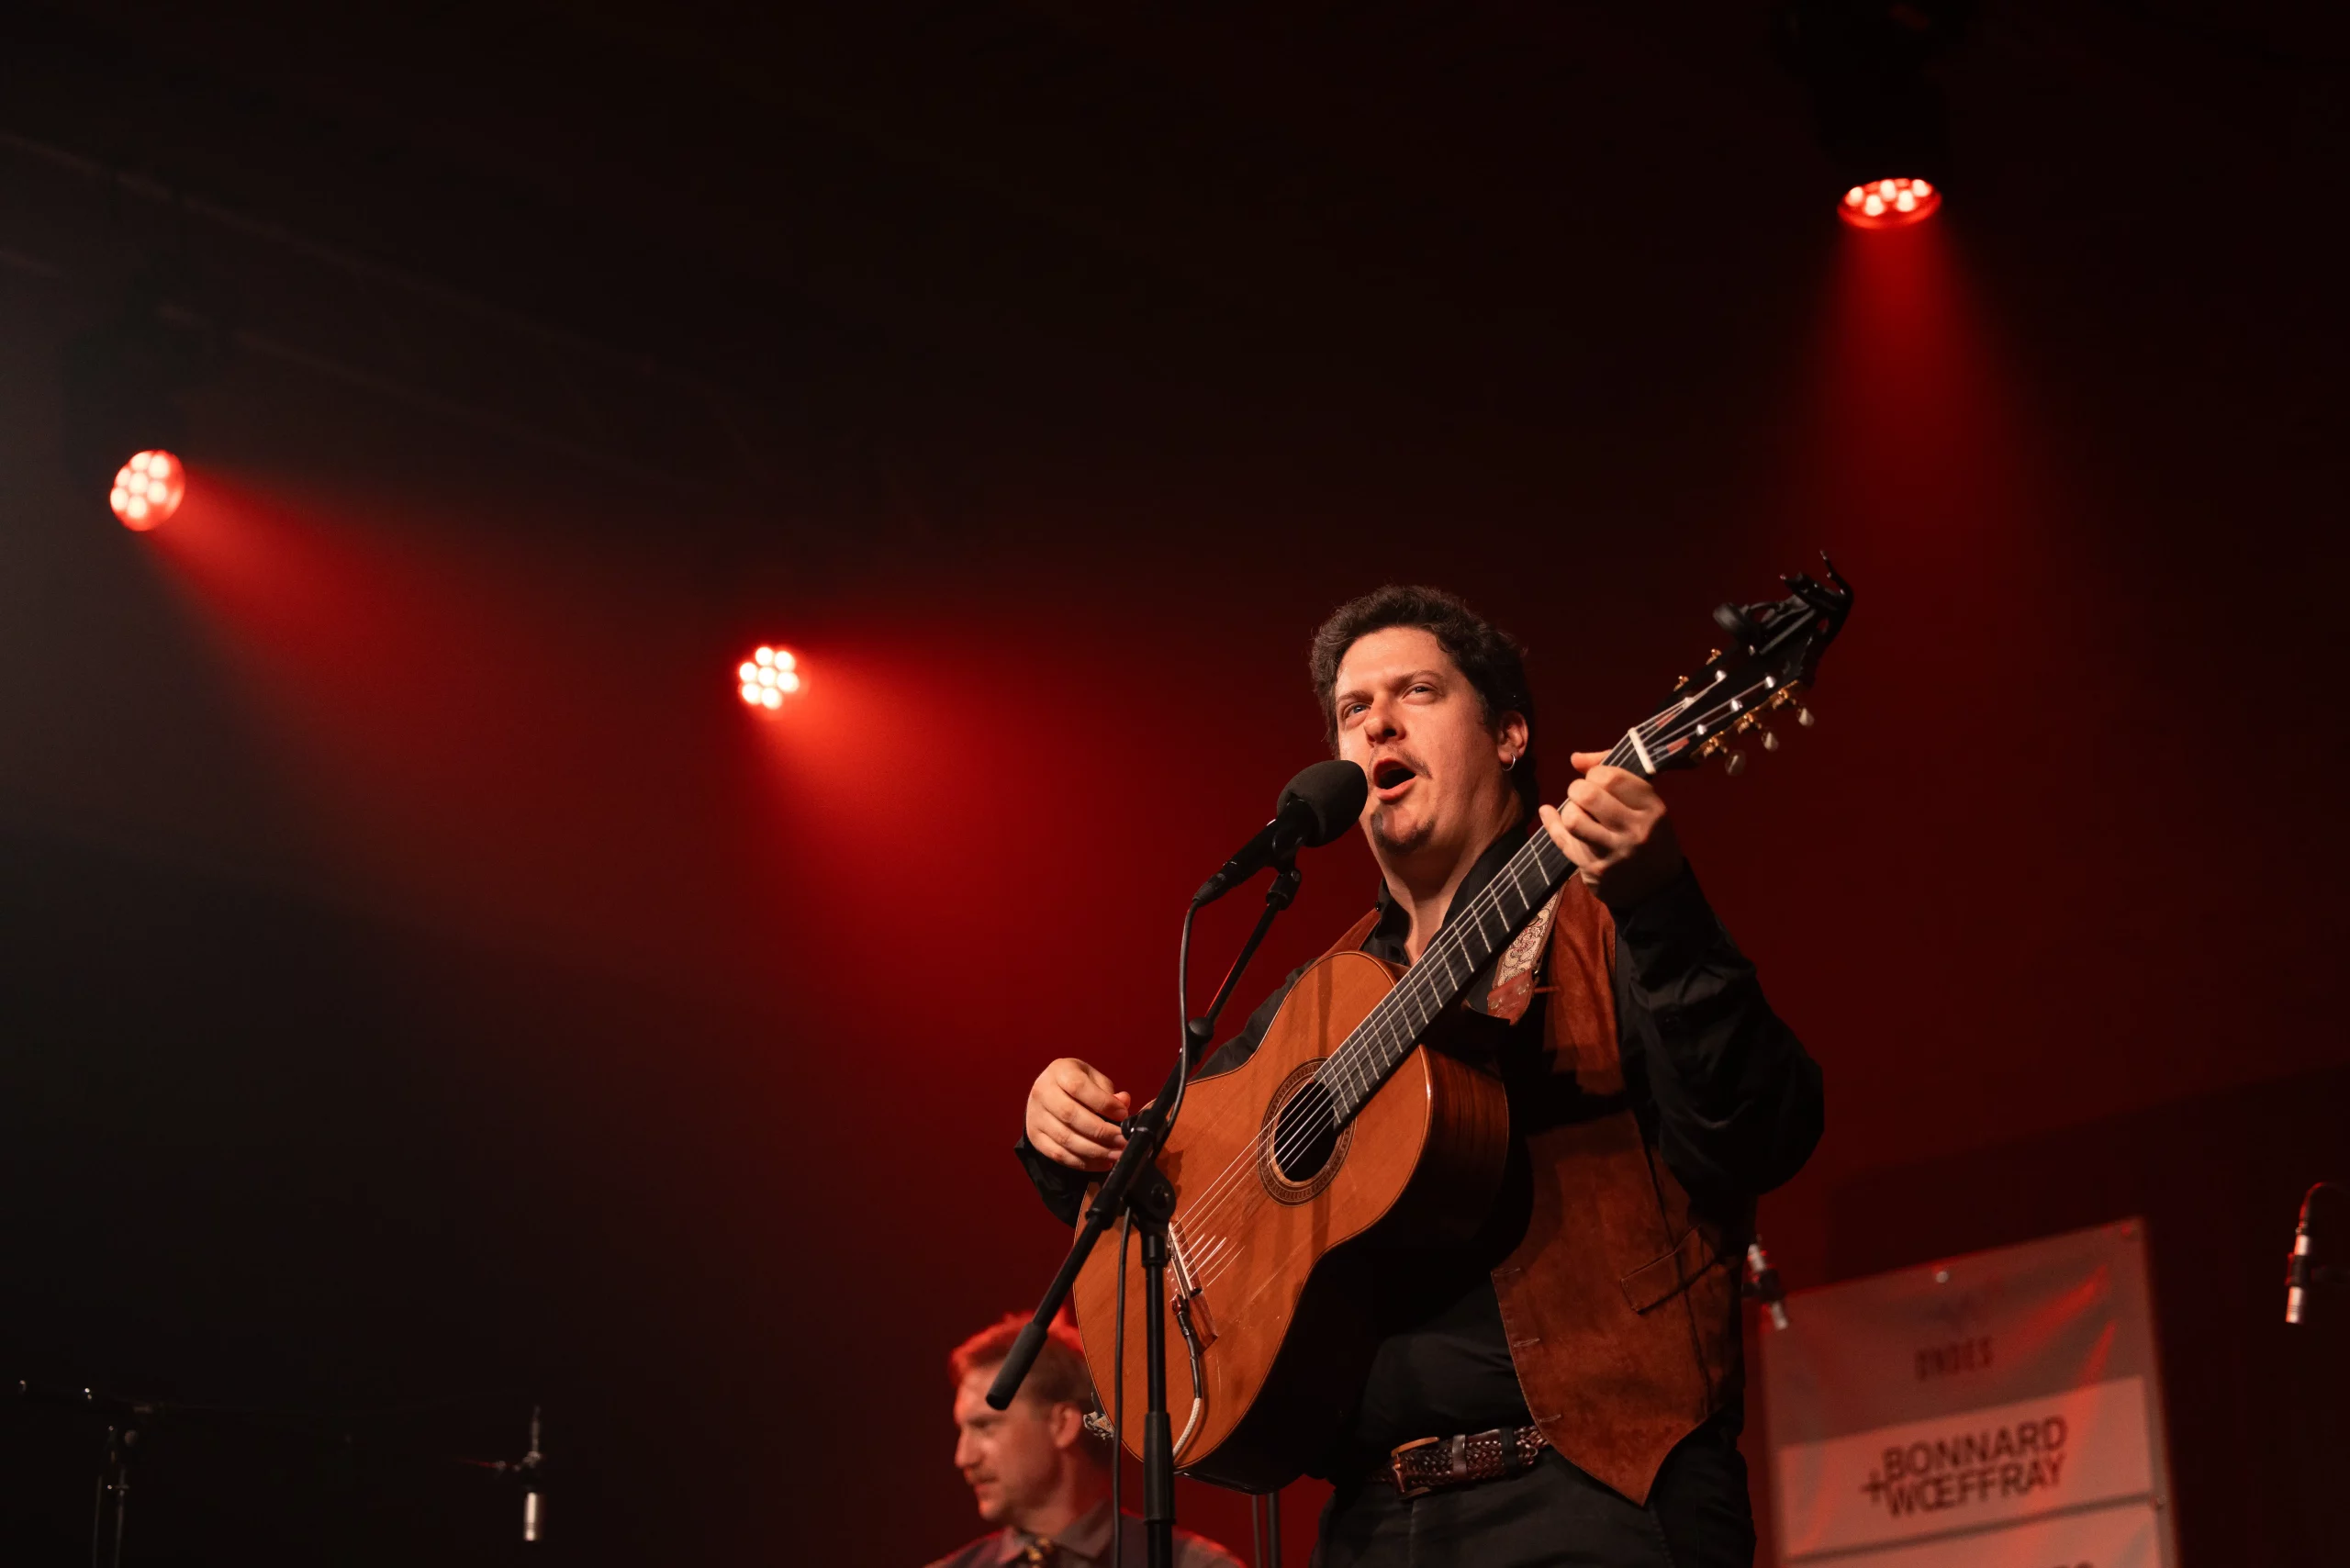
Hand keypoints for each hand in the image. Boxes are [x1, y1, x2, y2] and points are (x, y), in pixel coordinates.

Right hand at [1024, 1058, 1132, 1172]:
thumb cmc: (1077, 1085)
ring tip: (1116, 1154)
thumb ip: (1108, 1092)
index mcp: (1059, 1071)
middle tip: (1122, 1141)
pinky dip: (1083, 1163)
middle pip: (1070, 1115)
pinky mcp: (1035, 1137)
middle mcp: (1042, 1092)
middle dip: (1101, 1131)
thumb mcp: (1093, 1078)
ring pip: (1065, 1138)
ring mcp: (1035, 1116)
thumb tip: (1123, 1102)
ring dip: (1095, 1151)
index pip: (1079, 1087)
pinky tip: (1102, 1162)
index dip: (1103, 1103)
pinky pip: (1059, 1155)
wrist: (1048, 1093)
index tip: (1123, 1114)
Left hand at [1538, 751, 1685, 911]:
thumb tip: (1575, 759)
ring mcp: (1614, 853)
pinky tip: (1549, 813)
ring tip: (1577, 812)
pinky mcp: (1594, 870)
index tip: (1597, 780)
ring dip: (1568, 810)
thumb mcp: (1645, 804)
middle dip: (1577, 789)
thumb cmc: (1648, 834)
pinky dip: (1551, 823)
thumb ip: (1614, 773)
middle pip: (1588, 795)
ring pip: (1573, 819)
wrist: (1657, 888)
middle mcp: (1635, 830)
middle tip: (1582, 795)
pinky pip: (1562, 841)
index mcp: (1652, 808)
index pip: (1611, 777)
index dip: (1595, 773)